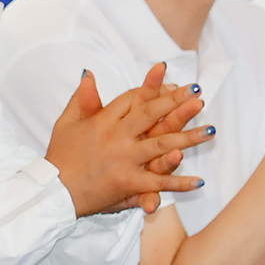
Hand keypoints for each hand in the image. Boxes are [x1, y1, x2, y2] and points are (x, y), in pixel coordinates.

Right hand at [44, 62, 212, 216]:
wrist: (53, 191)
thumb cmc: (60, 156)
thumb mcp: (66, 122)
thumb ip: (82, 98)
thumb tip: (88, 72)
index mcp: (103, 121)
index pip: (133, 98)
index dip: (154, 87)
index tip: (173, 80)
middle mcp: (117, 137)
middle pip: (151, 114)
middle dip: (177, 103)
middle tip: (199, 94)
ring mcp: (124, 160)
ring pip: (162, 145)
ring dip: (189, 138)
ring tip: (211, 131)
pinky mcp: (128, 183)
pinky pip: (159, 183)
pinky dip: (179, 183)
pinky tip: (200, 182)